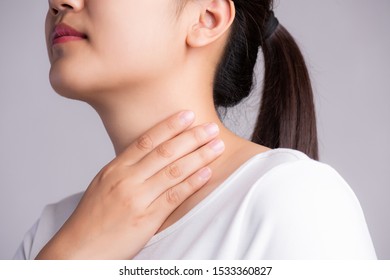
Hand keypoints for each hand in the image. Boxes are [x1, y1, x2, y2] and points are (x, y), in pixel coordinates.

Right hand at [35, 111, 223, 258]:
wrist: (78, 249)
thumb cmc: (92, 217)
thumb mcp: (103, 184)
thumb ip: (126, 169)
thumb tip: (148, 155)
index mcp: (114, 169)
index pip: (146, 140)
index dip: (169, 126)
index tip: (188, 115)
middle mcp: (126, 179)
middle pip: (164, 152)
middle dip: (191, 137)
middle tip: (210, 128)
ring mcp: (136, 199)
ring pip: (174, 171)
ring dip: (199, 156)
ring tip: (216, 146)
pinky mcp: (146, 219)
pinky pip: (174, 197)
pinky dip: (192, 183)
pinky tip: (207, 173)